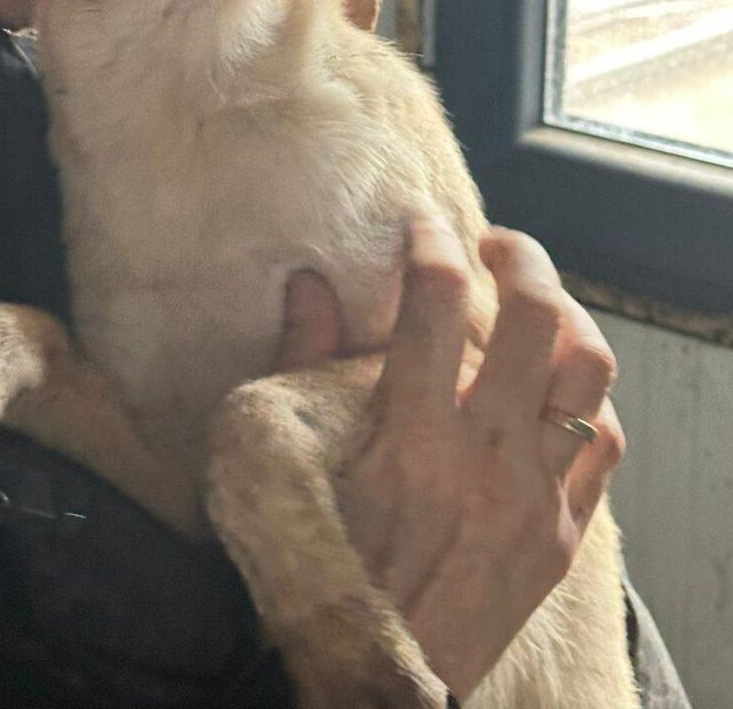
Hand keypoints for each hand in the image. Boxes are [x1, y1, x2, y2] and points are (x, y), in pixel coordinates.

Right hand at [274, 216, 624, 701]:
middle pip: (538, 319)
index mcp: (407, 439)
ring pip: (589, 375)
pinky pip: (603, 442)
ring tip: (534, 303)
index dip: (428, 241)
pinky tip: (552, 386)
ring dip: (566, 318)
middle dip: (520, 257)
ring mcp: (535, 501)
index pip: (434, 300)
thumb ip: (302, 364)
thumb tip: (309, 282)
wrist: (373, 686)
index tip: (418, 225)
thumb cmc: (319, 567)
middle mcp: (484, 462)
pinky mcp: (562, 537)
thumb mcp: (283, 462)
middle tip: (491, 246)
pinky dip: (584, 398)